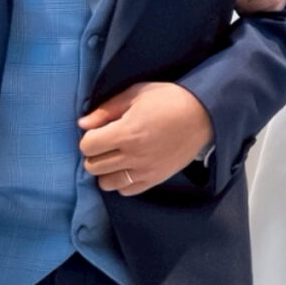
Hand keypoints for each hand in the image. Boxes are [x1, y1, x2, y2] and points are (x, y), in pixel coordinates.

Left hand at [79, 81, 213, 193]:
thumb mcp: (136, 94)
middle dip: (95, 154)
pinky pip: (126, 191)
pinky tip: (128, 168)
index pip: (87, 146)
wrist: (203, 115)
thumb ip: (107, 109)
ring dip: (106, 170)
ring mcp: (144, 171)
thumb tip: (82, 123)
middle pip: (93, 166)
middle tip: (107, 143)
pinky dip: (122, 182)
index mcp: (126, 132)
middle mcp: (133, 156)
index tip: (100, 131)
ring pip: (106, 183)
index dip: (90, 137)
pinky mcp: (155, 179)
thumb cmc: (169, 99)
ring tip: (116, 158)